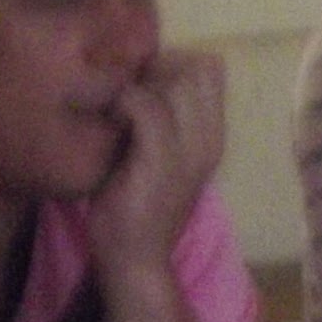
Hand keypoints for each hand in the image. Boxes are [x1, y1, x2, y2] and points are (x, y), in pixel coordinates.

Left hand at [88, 49, 225, 283]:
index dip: (175, 62)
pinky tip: (109, 121)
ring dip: (138, 84)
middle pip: (195, 68)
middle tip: (126, 89)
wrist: (136, 259)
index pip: (211, 69)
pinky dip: (122, 103)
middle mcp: (209, 139)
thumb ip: (163, 120)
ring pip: (173, 82)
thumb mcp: (162, 157)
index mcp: (212, 136)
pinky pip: (145, 106)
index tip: (144, 79)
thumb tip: (141, 76)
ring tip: (116, 106)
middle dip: (155, 67)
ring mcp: (188, 150)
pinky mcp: (159, 161)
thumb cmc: (140, 206)